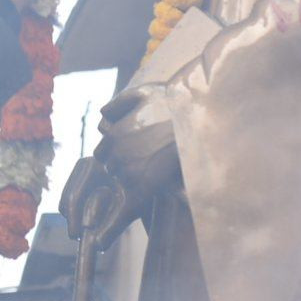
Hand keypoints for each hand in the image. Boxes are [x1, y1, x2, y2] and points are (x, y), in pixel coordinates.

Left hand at [95, 86, 177, 209]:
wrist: (199, 129)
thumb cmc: (175, 109)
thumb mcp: (145, 94)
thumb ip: (119, 103)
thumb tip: (102, 116)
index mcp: (114, 134)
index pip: (102, 152)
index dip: (115, 151)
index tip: (131, 148)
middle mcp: (117, 154)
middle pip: (110, 167)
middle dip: (122, 163)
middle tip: (144, 157)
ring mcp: (129, 173)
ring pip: (121, 181)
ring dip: (131, 176)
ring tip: (153, 167)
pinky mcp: (144, 189)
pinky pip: (129, 203)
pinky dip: (128, 206)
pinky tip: (134, 201)